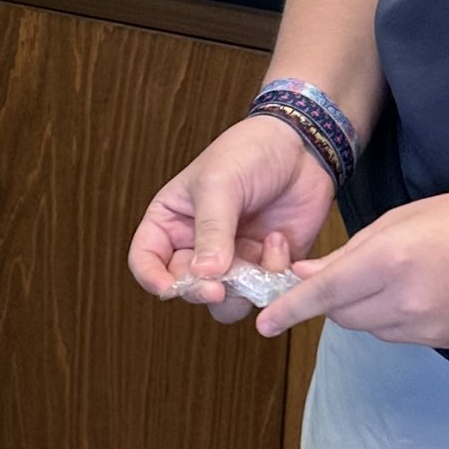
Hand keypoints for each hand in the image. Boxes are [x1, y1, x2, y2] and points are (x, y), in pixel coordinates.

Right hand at [129, 115, 336, 323]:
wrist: (303, 147)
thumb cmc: (249, 152)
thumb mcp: (219, 184)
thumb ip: (211, 230)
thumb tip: (203, 274)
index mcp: (171, 220)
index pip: (145, 259)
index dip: (151, 278)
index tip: (169, 289)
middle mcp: (197, 244)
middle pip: (185, 287)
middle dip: (201, 290)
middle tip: (219, 286)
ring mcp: (233, 258)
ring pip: (224, 301)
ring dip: (241, 289)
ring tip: (258, 255)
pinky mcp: (265, 266)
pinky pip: (263, 292)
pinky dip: (272, 276)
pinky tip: (279, 241)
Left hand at [255, 187, 448, 346]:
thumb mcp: (410, 216)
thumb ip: (356, 249)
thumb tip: (311, 275)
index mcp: (393, 259)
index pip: (324, 293)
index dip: (289, 309)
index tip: (262, 323)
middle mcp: (406, 301)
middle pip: (341, 314)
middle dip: (331, 297)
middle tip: (340, 270)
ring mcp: (429, 329)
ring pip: (369, 326)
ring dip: (363, 306)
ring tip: (396, 272)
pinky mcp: (446, 343)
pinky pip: (399, 334)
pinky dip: (393, 316)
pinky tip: (421, 288)